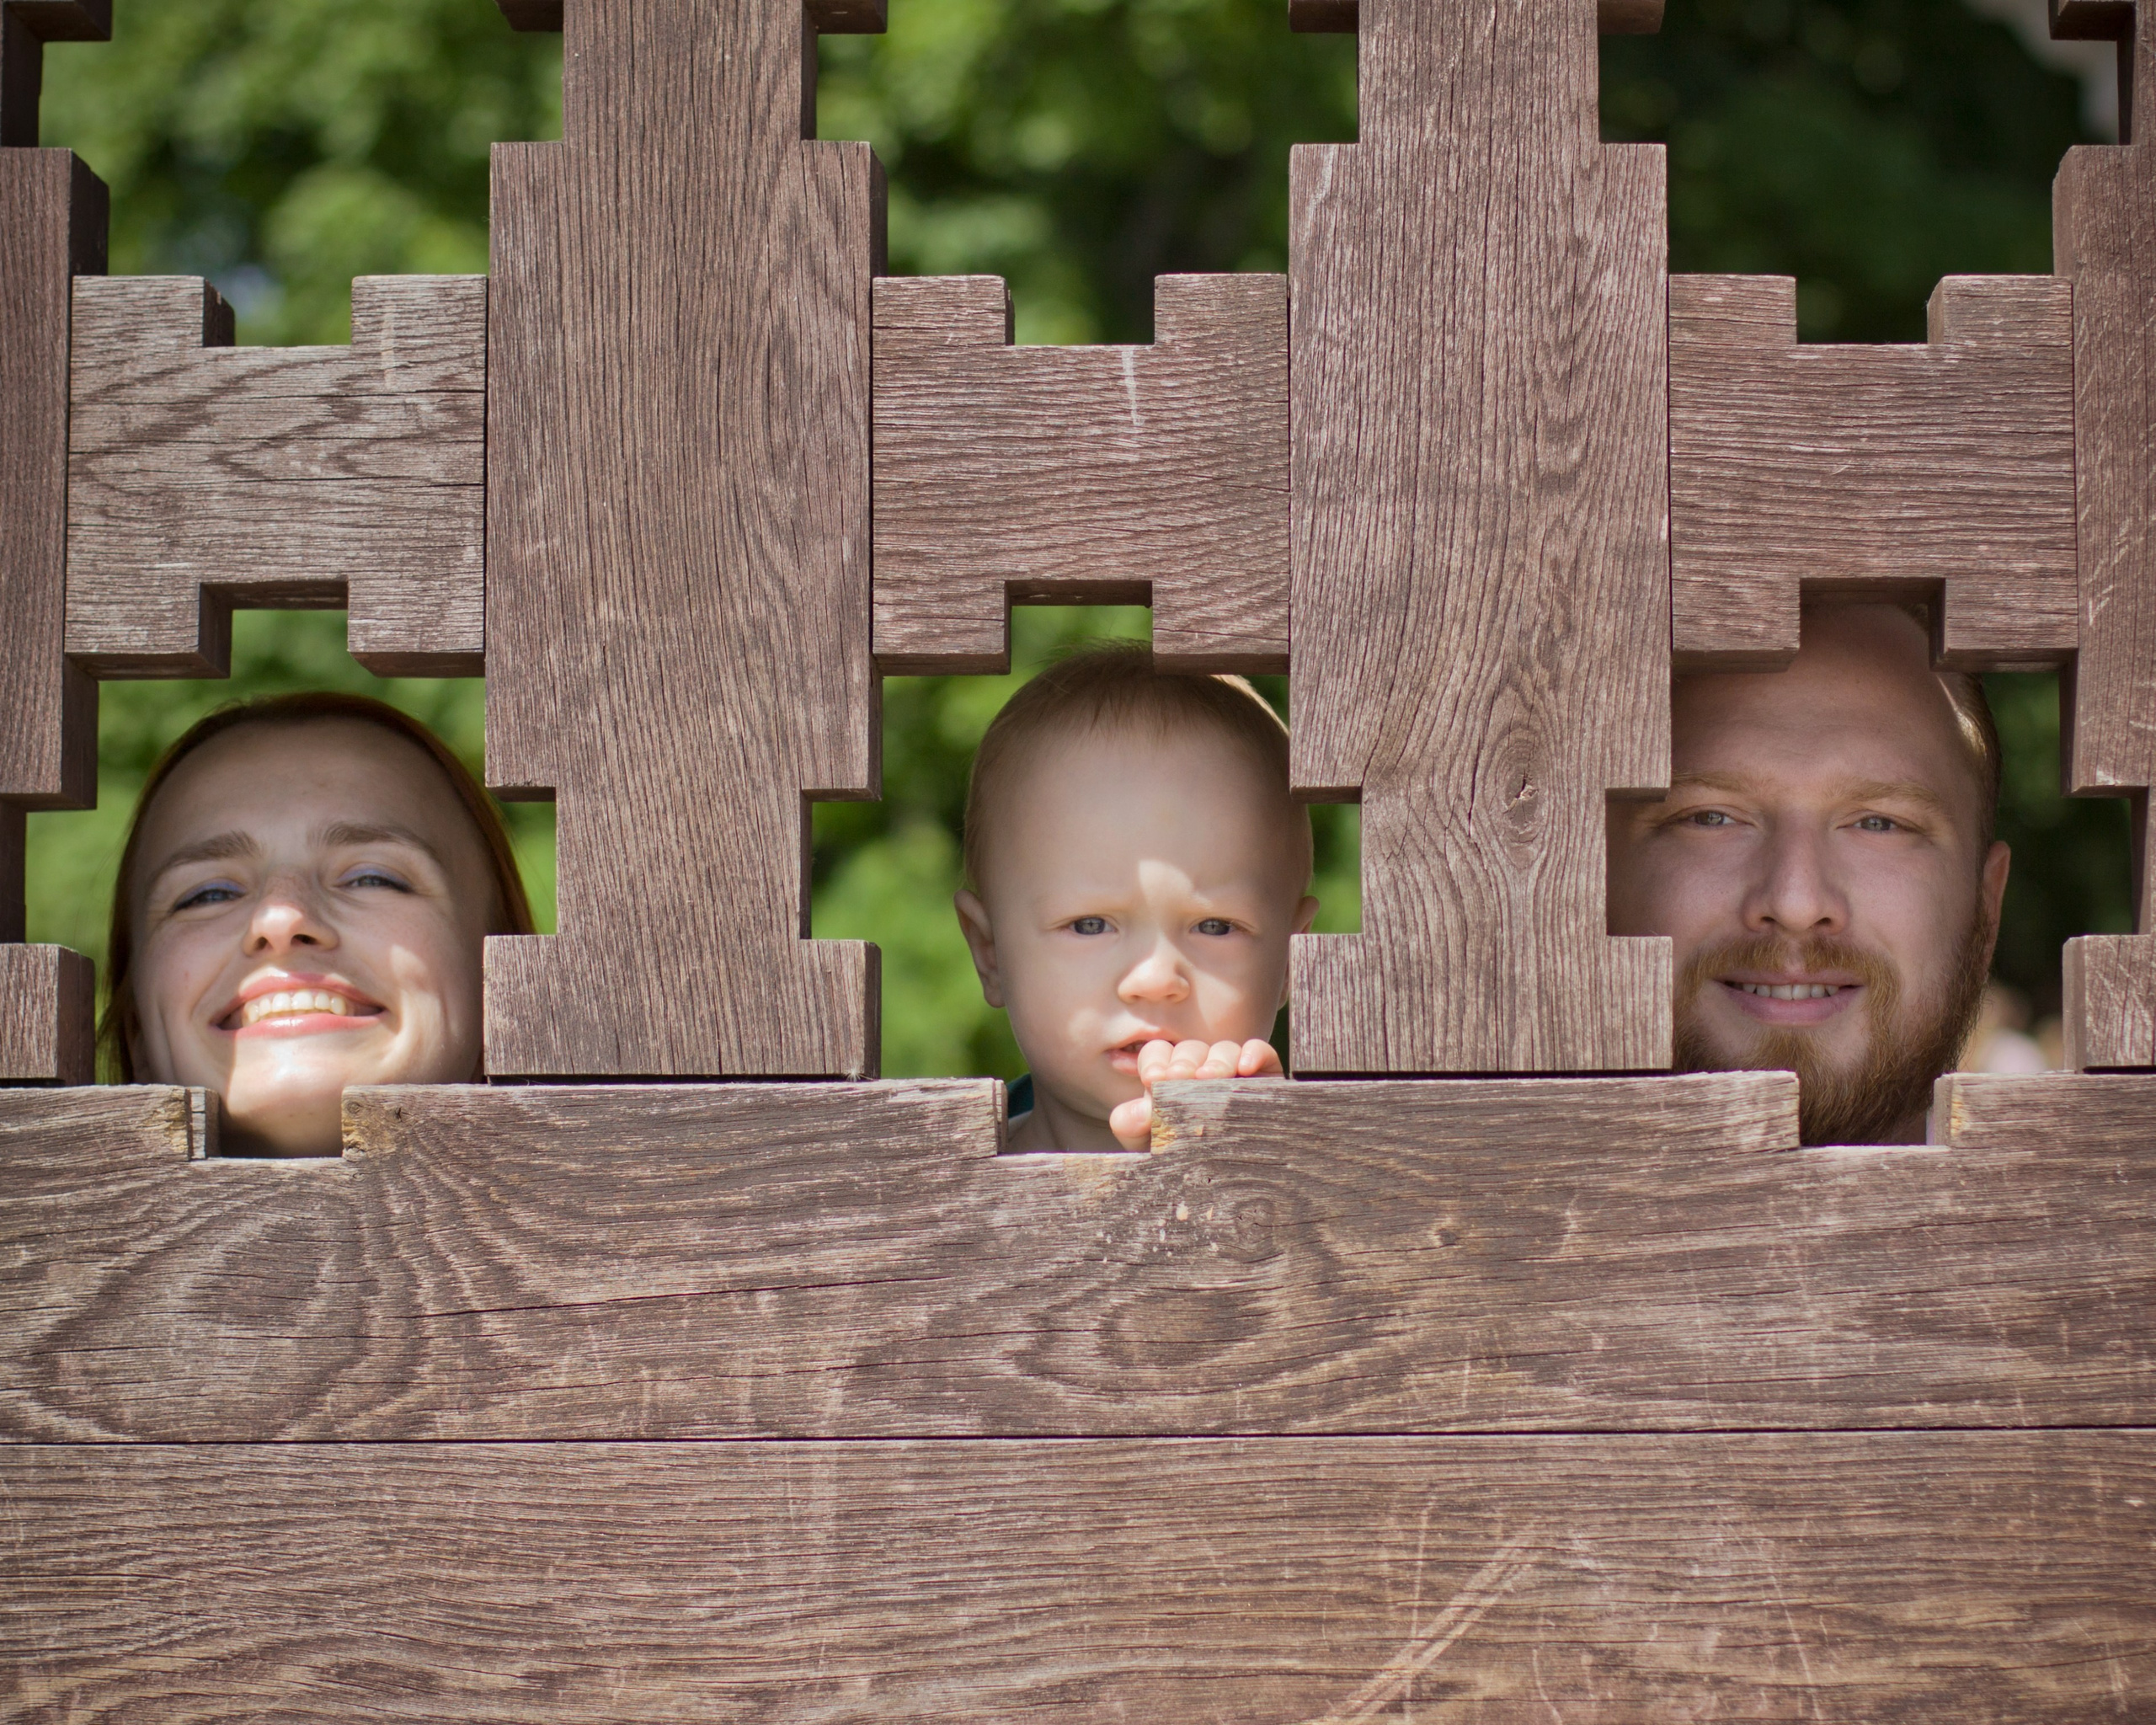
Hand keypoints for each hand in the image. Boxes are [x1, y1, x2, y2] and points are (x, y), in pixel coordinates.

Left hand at [1107, 1037, 1283, 1150]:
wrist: (1227, 1189)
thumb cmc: (1184, 1164)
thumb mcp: (1150, 1147)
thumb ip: (1132, 1126)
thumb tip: (1137, 1110)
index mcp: (1170, 1081)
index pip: (1159, 1054)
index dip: (1155, 1061)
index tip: (1153, 1080)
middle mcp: (1201, 1072)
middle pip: (1190, 1049)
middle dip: (1183, 1062)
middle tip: (1179, 1078)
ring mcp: (1234, 1073)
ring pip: (1224, 1049)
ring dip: (1216, 1060)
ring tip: (1210, 1078)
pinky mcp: (1265, 1079)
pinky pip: (1261, 1052)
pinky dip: (1253, 1053)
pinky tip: (1245, 1068)